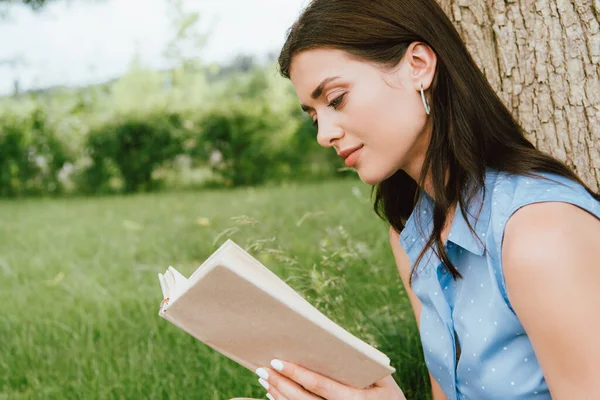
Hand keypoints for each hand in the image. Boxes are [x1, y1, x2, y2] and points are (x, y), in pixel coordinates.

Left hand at [231, 359, 405, 399]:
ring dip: (278, 395)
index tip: (277, 361)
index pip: (318, 385)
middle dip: (279, 384)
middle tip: (262, 369)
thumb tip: (332, 344)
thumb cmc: (389, 396)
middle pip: (302, 399)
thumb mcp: (383, 379)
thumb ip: (361, 364)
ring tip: (264, 378)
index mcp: (354, 399)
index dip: (295, 373)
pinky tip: (274, 394)